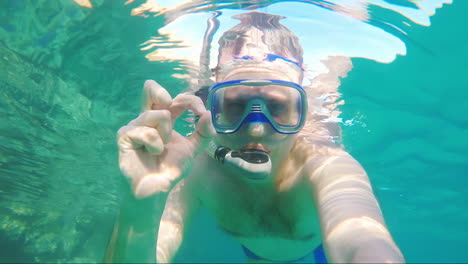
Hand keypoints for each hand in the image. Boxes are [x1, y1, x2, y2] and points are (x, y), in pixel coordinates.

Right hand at [117, 80, 213, 197]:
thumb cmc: (170, 167)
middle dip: (161, 92)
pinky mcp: (125, 136)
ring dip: (165, 135)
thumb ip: (203, 133)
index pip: (176, 99)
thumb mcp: (192, 149)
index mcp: (164, 118)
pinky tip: (150, 153)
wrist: (157, 187)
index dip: (190, 101)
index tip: (200, 111)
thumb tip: (208, 114)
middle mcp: (149, 118)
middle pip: (150, 89)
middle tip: (169, 102)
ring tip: (160, 149)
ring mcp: (135, 126)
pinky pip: (145, 131)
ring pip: (157, 115)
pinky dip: (154, 144)